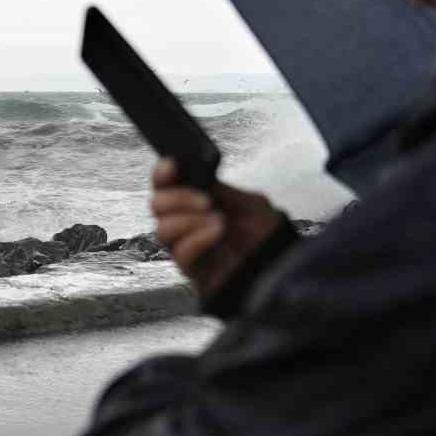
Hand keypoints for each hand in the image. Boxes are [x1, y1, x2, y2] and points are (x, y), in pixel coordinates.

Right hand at [150, 157, 281, 296]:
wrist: (278, 269)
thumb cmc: (265, 238)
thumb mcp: (251, 203)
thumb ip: (223, 190)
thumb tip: (200, 177)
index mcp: (195, 201)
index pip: (165, 184)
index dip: (162, 173)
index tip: (172, 167)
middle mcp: (184, 222)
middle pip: (157, 205)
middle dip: (178, 198)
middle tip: (205, 201)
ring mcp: (185, 245)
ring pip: (162, 229)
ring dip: (188, 220)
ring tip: (217, 221)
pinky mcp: (190, 268)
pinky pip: (180, 252)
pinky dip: (198, 239)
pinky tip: (216, 232)